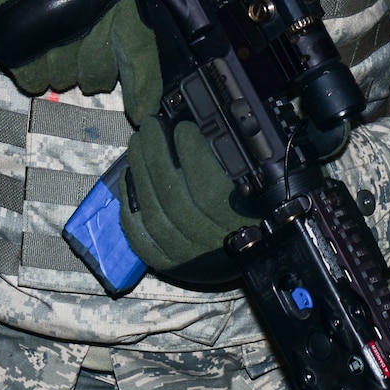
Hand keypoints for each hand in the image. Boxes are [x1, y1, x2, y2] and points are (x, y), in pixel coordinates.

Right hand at [0, 0, 161, 122]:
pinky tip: (31, 48)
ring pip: (64, 80)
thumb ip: (116, 2)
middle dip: (92, 72)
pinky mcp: (20, 49)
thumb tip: (126, 43)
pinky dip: (32, 71)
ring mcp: (53, 37)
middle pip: (99, 76)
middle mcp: (89, 20)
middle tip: (79, 51)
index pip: (139, 54)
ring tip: (49, 39)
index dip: (143, 88)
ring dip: (58, 68)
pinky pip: (33, 80)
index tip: (142, 110)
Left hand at [117, 109, 254, 270]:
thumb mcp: (261, 192)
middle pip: (175, 199)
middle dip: (158, 156)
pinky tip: (128, 177)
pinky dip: (131, 204)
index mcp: (240, 228)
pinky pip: (140, 234)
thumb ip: (236, 167)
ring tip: (137, 143)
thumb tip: (206, 130)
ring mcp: (186, 258)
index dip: (193, 156)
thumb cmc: (256, 216)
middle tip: (150, 126)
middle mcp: (212, 247)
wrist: (250, 259)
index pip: (210, 191)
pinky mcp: (166, 263)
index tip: (183, 129)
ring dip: (142, 173)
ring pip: (155, 214)